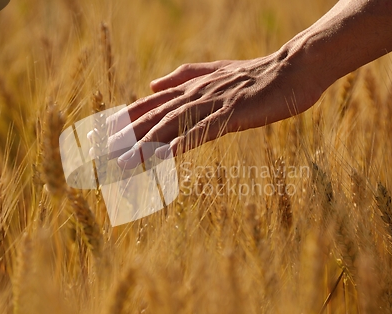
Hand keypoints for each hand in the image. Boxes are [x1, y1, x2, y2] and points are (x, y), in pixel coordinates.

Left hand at [101, 50, 324, 168]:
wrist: (292, 70)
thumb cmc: (256, 77)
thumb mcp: (216, 73)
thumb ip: (184, 76)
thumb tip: (153, 84)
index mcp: (190, 87)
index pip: (150, 104)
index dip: (124, 118)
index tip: (101, 133)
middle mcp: (195, 94)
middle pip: (153, 116)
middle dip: (124, 136)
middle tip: (99, 153)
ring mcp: (212, 103)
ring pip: (171, 126)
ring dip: (145, 146)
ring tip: (123, 165)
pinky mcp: (231, 114)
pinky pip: (201, 132)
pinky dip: (180, 145)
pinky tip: (163, 159)